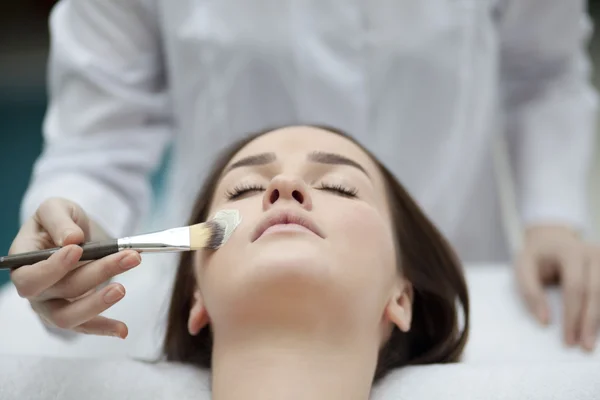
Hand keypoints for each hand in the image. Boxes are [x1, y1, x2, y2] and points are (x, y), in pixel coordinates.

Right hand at [8, 197, 140, 337]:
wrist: (73, 234)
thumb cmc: (60, 221)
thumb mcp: (56, 208)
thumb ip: (59, 220)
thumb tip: (71, 238)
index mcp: (23, 262)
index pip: (30, 275)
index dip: (52, 267)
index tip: (78, 249)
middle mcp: (36, 290)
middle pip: (60, 291)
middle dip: (96, 273)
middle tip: (129, 256)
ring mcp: (52, 305)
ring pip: (69, 316)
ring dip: (98, 303)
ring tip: (123, 288)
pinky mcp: (74, 314)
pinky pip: (85, 327)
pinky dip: (104, 329)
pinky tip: (123, 330)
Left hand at [515, 224, 598, 350]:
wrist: (552, 239)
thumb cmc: (536, 256)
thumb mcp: (523, 268)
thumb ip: (530, 292)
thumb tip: (544, 321)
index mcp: (570, 251)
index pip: (575, 287)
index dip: (572, 315)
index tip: (568, 339)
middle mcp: (593, 253)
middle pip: (596, 292)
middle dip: (589, 322)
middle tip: (584, 346)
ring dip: (599, 320)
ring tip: (591, 342)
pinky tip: (599, 329)